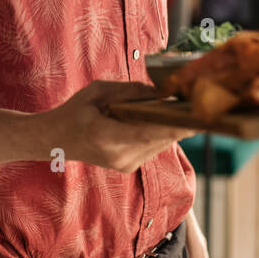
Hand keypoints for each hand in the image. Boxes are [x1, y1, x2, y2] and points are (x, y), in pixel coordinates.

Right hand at [42, 80, 198, 173]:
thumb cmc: (74, 112)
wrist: (56, 140)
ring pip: (160, 144)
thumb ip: (129, 91)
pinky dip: (162, 132)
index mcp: (107, 137)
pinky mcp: (129, 167)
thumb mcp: (97, 92)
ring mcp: (125, 165)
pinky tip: (169, 118)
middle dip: (181, 122)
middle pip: (161, 139)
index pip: (148, 133)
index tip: (198, 116)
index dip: (175, 125)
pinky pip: (153, 147)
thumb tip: (160, 91)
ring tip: (190, 108)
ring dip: (174, 127)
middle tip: (202, 102)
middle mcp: (119, 156)